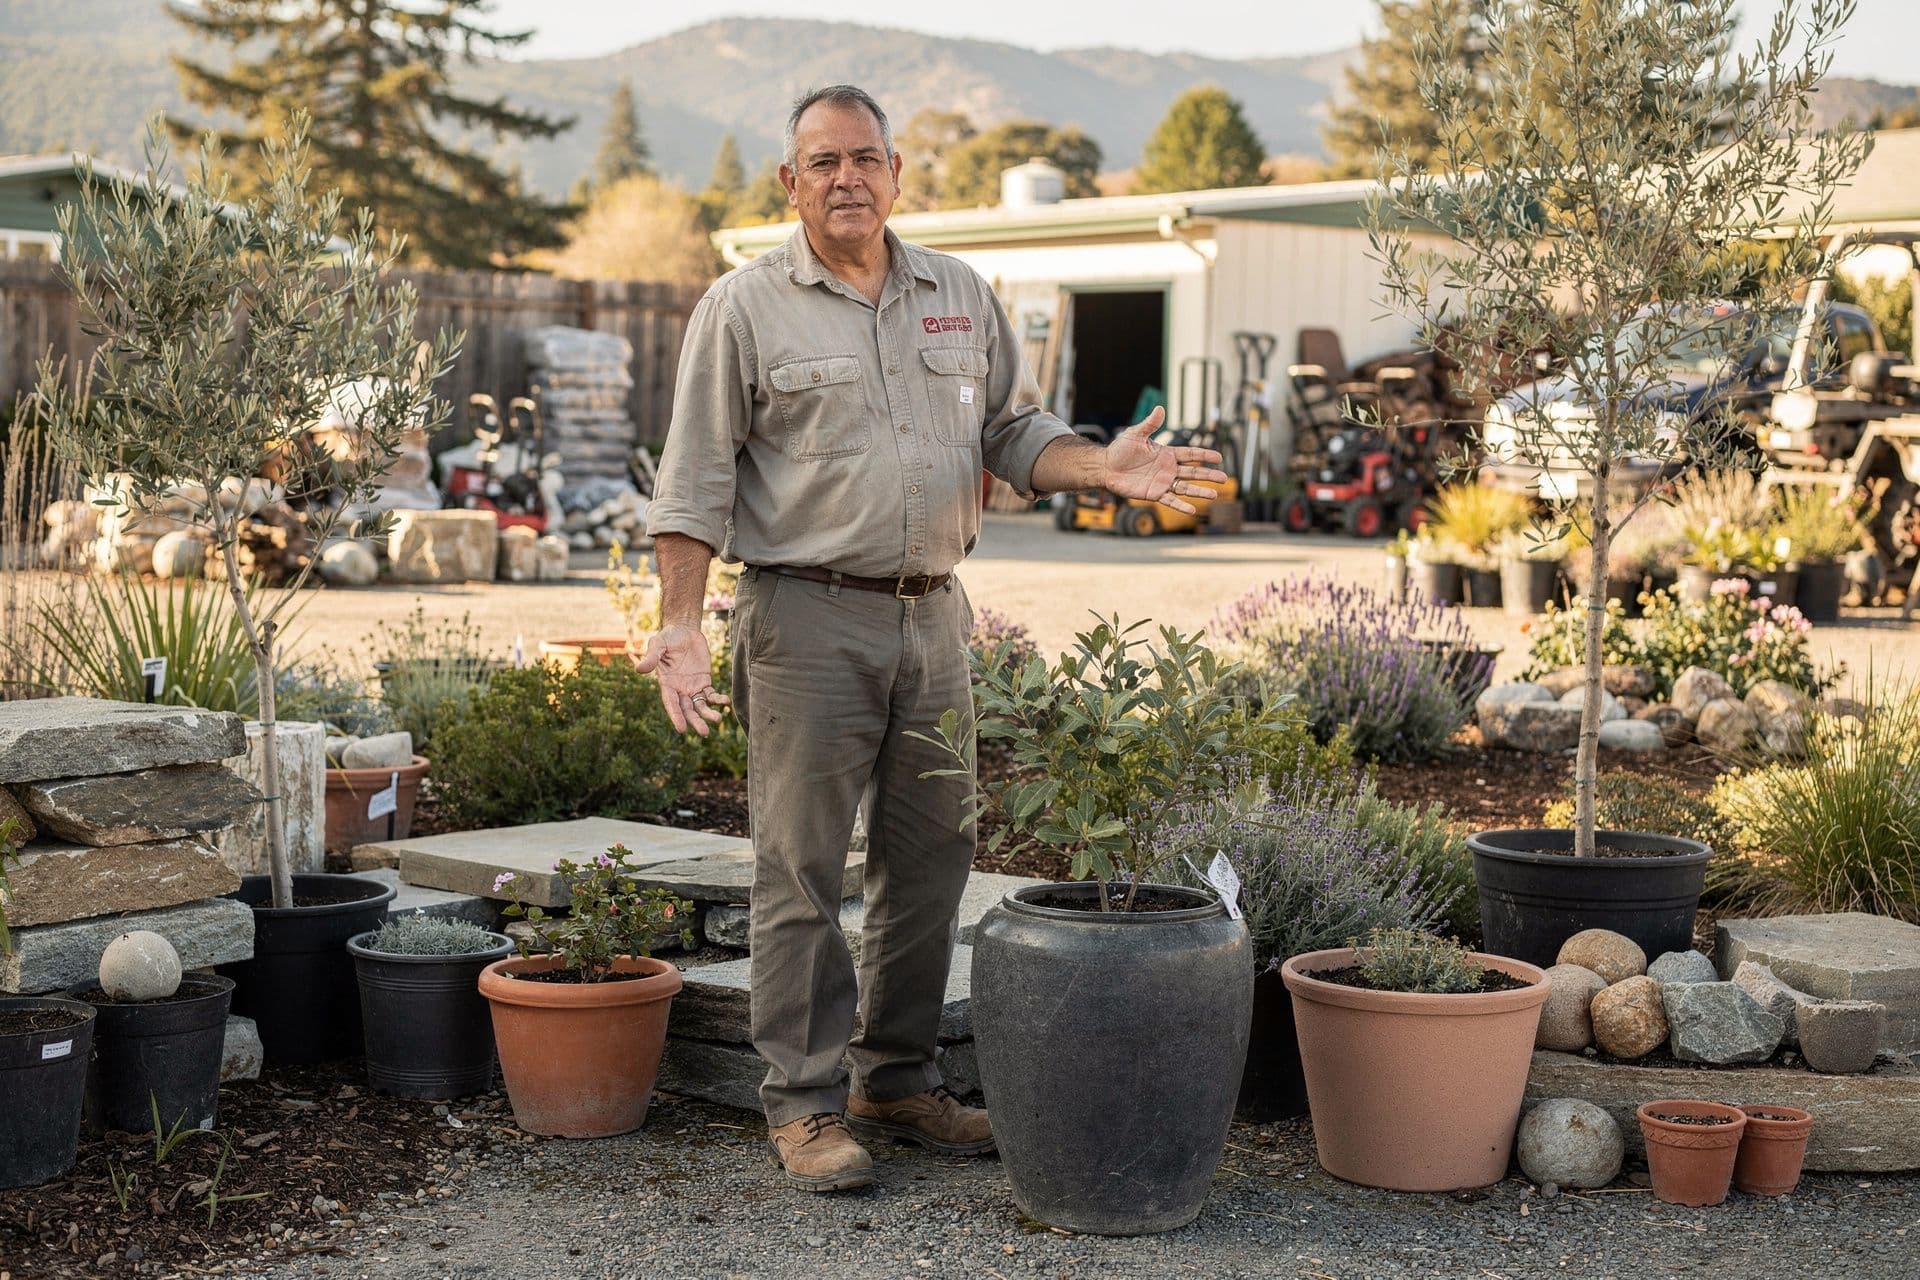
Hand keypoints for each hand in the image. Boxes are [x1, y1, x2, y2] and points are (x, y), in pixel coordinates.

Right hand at [631, 623, 729, 736]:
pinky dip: (718, 699)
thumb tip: (639, 670)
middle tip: (704, 733)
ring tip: (717, 719)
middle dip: (695, 721)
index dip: (676, 716)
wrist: (683, 630)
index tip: (682, 729)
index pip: (671, 704)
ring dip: (708, 714)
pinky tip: (726, 702)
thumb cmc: (667, 637)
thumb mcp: (657, 644)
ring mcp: (692, 686)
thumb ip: (651, 657)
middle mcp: (679, 689)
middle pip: (687, 710)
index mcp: (666, 684)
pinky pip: (711, 694)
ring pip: (700, 705)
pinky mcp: (704, 681)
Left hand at [1101, 407, 1230, 514]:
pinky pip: (1170, 500)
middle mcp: (1168, 468)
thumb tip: (1160, 408)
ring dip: (1200, 491)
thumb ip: (1150, 424)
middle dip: (1209, 475)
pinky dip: (1181, 506)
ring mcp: (1162, 482)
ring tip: (1214, 495)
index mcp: (1167, 453)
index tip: (1219, 458)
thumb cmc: (1120, 449)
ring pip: (1185, 488)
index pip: (1190, 455)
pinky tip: (1192, 510)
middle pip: (1193, 473)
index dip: (1205, 456)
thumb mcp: (1135, 434)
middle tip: (1224, 479)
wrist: (1106, 467)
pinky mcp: (1154, 494)